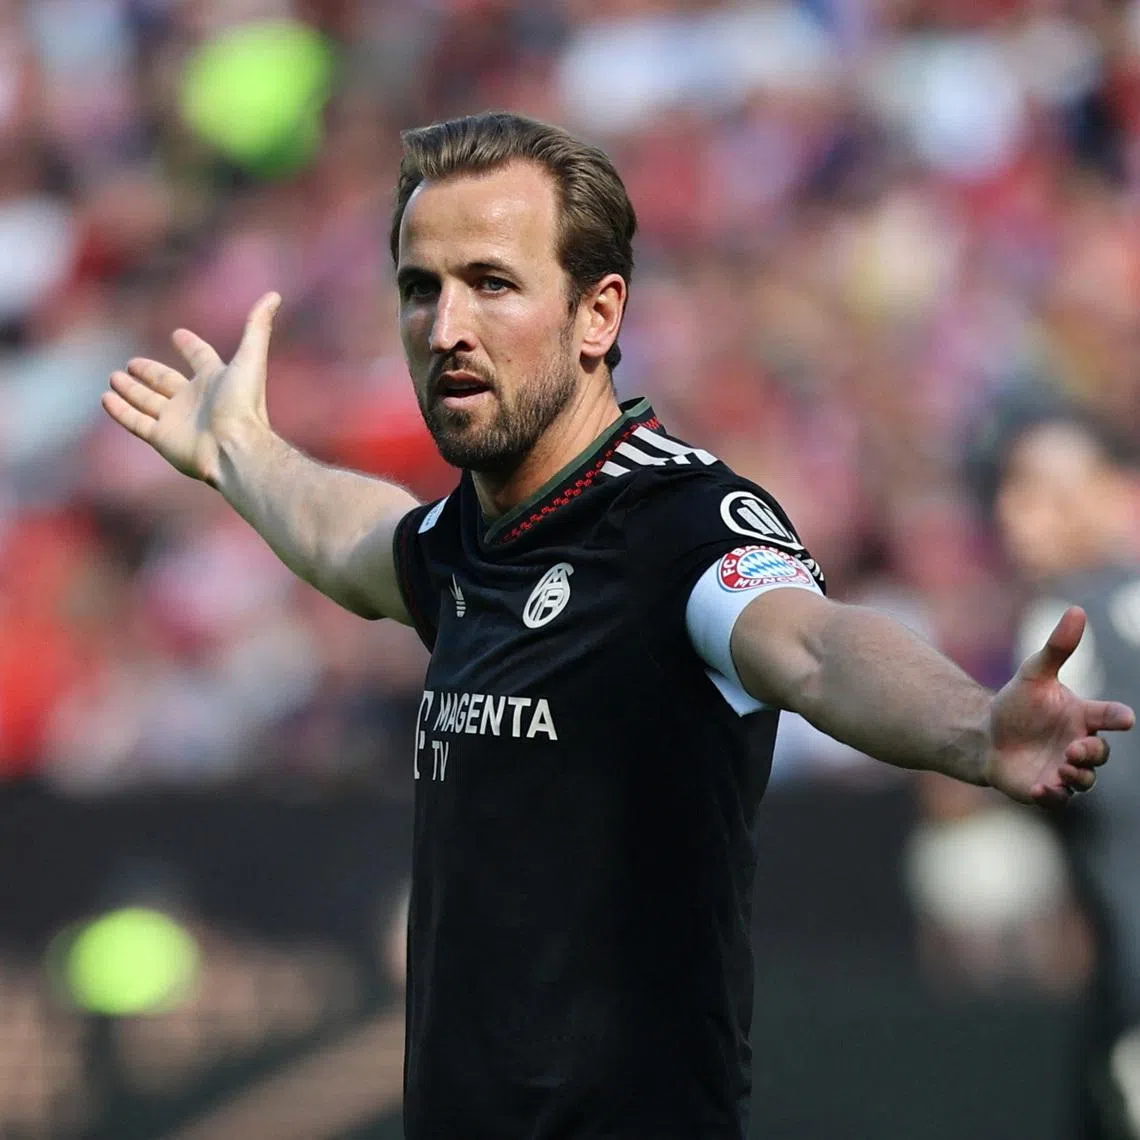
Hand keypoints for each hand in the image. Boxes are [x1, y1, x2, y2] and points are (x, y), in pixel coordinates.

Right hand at [102, 292, 280, 485]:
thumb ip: (258, 326)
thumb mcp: (251, 358)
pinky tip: (106, 398)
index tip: (178, 335)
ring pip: (147, 401)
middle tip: (132, 363)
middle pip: (167, 382)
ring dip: (130, 389)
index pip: (201, 358)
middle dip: (149, 372)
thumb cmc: (243, 403)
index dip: (191, 347)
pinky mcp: (161, 438)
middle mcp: (196, 400)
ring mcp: (177, 420)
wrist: (234, 447)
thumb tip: (274, 295)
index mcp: (216, 380)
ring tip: (114, 377)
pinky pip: (135, 421)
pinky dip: (120, 410)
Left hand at [986, 606, 1134, 806]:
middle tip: (1075, 748)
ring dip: (1079, 775)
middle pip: (1101, 754)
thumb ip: (1057, 648)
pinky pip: (1059, 798)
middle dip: (1093, 752)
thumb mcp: (1033, 674)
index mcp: (1082, 717)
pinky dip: (1053, 795)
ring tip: (1064, 766)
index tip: (1125, 718)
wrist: (986, 735)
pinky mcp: (1046, 788)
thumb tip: (1077, 610)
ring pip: (1085, 779)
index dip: (1117, 717)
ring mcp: (1065, 769)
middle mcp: (1079, 745)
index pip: (1108, 716)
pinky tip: (1040, 788)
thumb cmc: (1016, 704)